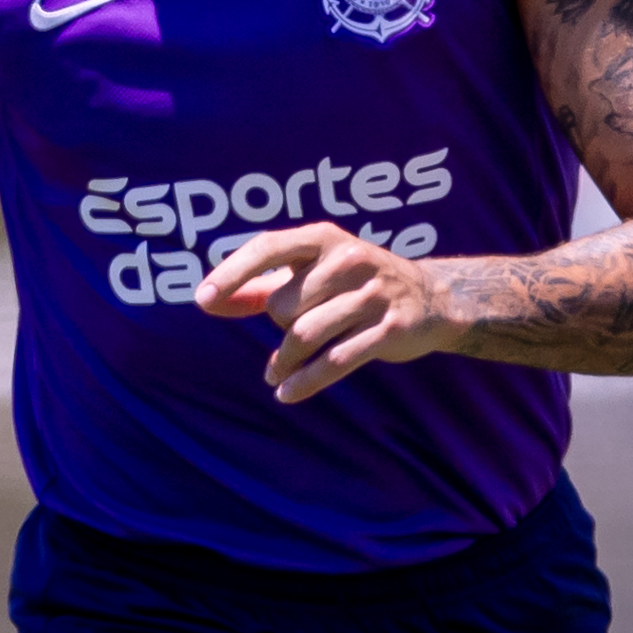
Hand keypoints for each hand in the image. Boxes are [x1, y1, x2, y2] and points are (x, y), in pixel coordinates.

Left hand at [193, 224, 454, 403]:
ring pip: (305, 335)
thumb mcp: (312, 274)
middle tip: (292, 331)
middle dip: (279, 327)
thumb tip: (207, 300)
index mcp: (324, 238)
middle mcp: (349, 259)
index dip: (233, 273)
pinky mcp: (388, 329)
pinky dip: (305, 382)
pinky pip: (335, 361)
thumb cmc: (353, 284)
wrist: (431, 298)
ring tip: (275, 373)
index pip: (268, 247)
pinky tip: (286, 393)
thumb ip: (260, 287)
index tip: (202, 299)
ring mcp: (372, 294)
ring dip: (284, 361)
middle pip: (284, 305)